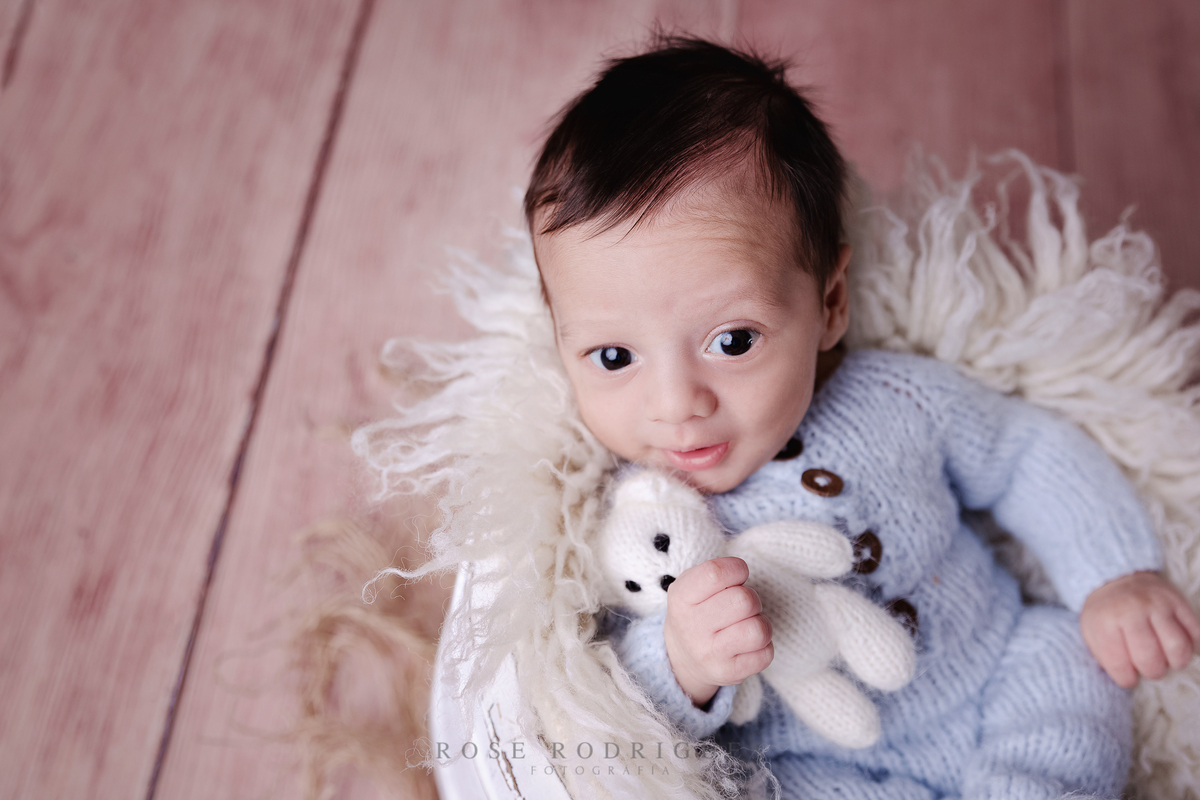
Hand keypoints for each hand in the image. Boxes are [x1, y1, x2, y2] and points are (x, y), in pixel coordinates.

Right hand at [662, 557, 773, 707]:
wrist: (683, 659)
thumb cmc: (696, 612)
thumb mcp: (691, 586)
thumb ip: (715, 574)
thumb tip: (742, 573)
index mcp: (681, 599)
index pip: (715, 573)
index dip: (737, 569)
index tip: (738, 575)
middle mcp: (692, 627)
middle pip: (744, 600)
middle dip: (751, 598)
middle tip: (743, 606)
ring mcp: (710, 654)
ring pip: (758, 630)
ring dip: (761, 623)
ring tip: (749, 625)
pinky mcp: (728, 673)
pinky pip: (766, 654)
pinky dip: (764, 646)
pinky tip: (749, 645)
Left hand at [1080, 571, 1199, 687]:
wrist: (1115, 576)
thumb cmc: (1104, 612)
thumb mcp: (1092, 632)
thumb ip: (1106, 657)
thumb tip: (1129, 681)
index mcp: (1104, 622)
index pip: (1120, 666)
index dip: (1127, 679)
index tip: (1128, 676)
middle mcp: (1131, 611)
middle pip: (1151, 659)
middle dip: (1152, 672)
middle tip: (1149, 667)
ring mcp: (1157, 604)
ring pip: (1177, 647)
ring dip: (1175, 662)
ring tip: (1167, 659)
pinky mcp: (1178, 601)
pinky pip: (1196, 632)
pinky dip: (1193, 646)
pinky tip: (1182, 647)